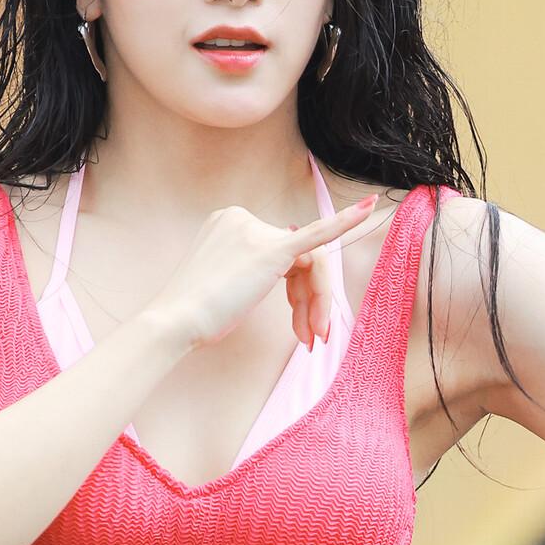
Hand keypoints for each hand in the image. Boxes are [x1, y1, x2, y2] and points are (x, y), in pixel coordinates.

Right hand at [146, 194, 379, 353]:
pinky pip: (318, 233)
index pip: (280, 251)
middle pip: (298, 258)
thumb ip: (248, 270)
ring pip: (309, 264)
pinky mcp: (271, 249)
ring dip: (315, 302)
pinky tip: (370, 208)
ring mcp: (257, 231)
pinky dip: (346, 221)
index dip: (296, 291)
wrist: (175, 320)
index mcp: (229, 222)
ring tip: (309, 335)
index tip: (300, 320)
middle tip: (311, 337)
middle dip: (310, 299)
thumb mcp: (222, 282)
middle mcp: (243, 218)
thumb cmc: (193, 313)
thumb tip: (268, 276)